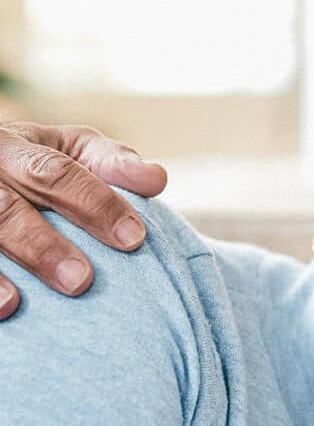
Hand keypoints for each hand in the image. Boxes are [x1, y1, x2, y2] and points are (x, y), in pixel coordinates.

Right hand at [0, 122, 166, 318]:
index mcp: (18, 146)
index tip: (134, 238)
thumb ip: (114, 164)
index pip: (58, 173)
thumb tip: (156, 179)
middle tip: (82, 281)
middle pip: (7, 209)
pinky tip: (0, 310)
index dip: (96, 204)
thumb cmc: (45, 165)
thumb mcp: (76, 152)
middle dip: (44, 246)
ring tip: (18, 303)